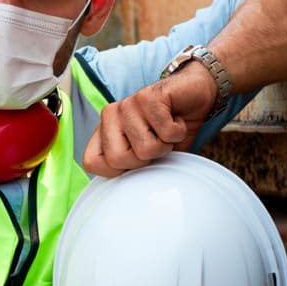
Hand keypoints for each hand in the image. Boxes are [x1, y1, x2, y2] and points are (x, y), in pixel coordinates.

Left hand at [83, 62, 217, 176]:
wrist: (195, 93)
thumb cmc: (170, 128)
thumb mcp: (150, 154)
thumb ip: (133, 168)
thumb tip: (125, 192)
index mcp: (104, 130)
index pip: (91, 162)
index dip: (118, 171)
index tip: (138, 160)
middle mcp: (110, 115)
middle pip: (118, 160)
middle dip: (146, 159)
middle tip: (157, 141)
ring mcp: (127, 104)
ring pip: (145, 148)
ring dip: (166, 144)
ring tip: (167, 129)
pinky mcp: (147, 97)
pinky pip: (165, 132)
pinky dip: (178, 131)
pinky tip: (176, 119)